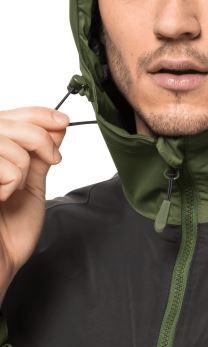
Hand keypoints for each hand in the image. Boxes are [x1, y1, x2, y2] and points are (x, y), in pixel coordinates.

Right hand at [0, 106, 68, 302]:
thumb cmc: (9, 233)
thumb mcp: (31, 184)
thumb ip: (40, 154)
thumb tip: (57, 124)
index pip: (10, 115)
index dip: (38, 114)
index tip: (63, 121)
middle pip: (8, 123)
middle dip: (40, 138)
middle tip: (53, 159)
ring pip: (7, 143)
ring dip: (24, 167)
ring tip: (16, 188)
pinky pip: (3, 168)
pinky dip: (11, 182)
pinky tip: (1, 198)